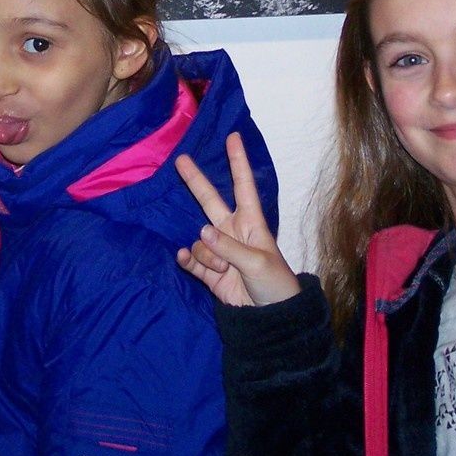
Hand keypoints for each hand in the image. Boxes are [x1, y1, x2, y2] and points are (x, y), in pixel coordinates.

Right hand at [174, 132, 299, 306]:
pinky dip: (189, 260)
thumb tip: (201, 232)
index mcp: (251, 222)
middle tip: (181, 159)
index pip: (243, 186)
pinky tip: (186, 260)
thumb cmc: (274, 283)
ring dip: (208, 255)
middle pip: (210, 201)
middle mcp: (232, 231)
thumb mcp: (257, 262)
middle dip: (196, 181)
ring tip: (225, 270)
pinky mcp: (209, 271)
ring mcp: (219, 251)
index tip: (233, 137)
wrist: (269, 318)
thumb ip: (229, 247)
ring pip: (200, 241)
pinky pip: (191, 260)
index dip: (238, 162)